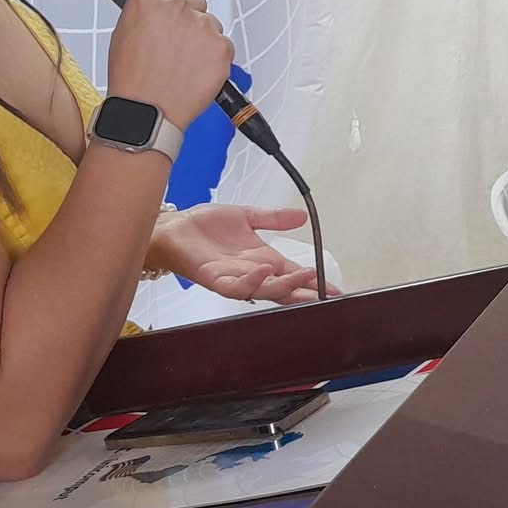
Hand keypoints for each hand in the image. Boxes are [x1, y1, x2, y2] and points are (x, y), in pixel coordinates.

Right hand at [106, 0, 234, 129]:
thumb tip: (159, 3)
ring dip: (201, 39)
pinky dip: (214, 57)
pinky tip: (195, 71)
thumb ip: (146, 9)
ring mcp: (202, 25)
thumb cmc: (133, 79)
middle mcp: (178, 6)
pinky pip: (222, 45)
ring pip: (210, 24)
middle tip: (174, 44)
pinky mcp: (221, 46)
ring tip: (182, 63)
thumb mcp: (124, 31)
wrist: (148, 112)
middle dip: (188, 18)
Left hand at [146, 204, 338, 303]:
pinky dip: (252, 280)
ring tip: (304, 275)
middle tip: (325, 291)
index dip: (313, 282)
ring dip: (285, 286)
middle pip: (284, 288)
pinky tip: (264, 270)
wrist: (174, 227)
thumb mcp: (247, 216)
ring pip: (264, 290)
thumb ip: (274, 218)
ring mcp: (234, 278)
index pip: (293, 275)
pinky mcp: (215, 279)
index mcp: (263, 261)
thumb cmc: (205, 226)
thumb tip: (302, 216)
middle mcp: (252, 273)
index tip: (333, 288)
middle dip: (305, 291)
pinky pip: (236, 286)